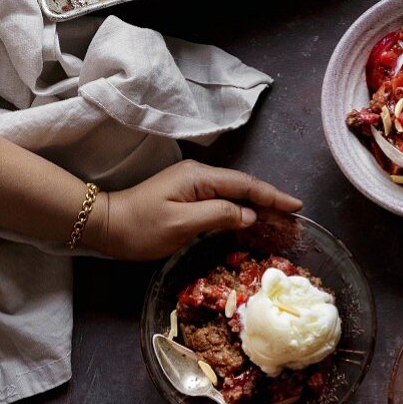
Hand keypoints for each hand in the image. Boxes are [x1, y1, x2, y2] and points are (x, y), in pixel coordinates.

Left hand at [88, 160, 301, 259]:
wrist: (106, 225)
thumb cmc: (140, 228)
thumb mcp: (181, 225)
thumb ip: (218, 216)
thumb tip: (249, 214)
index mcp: (199, 177)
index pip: (245, 184)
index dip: (272, 195)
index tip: (296, 206)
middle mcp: (199, 175)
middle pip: (243, 186)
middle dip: (270, 199)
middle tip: (294, 215)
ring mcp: (193, 185)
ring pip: (234, 193)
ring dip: (257, 204)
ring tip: (280, 218)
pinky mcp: (188, 197)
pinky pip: (223, 200)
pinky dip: (241, 209)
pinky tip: (251, 220)